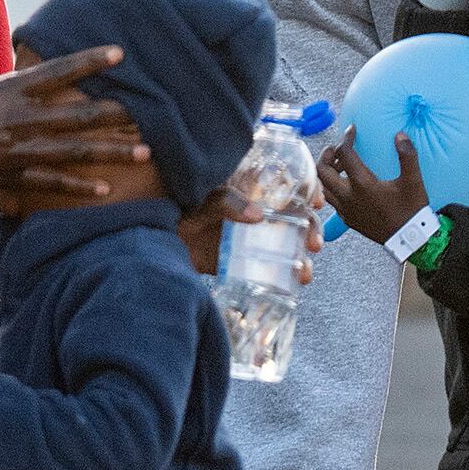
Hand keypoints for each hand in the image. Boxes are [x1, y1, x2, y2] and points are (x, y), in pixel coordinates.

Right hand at [0, 50, 144, 200]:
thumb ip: (3, 90)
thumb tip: (21, 85)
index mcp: (8, 90)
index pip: (57, 71)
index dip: (89, 61)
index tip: (119, 54)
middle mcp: (18, 118)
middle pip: (77, 115)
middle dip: (116, 115)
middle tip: (149, 113)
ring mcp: (15, 150)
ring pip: (73, 151)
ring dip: (111, 152)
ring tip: (144, 153)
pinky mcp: (8, 177)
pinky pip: (50, 184)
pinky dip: (78, 188)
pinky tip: (105, 191)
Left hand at [180, 188, 319, 281]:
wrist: (152, 241)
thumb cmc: (178, 209)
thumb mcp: (203, 199)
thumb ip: (227, 202)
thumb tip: (258, 215)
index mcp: (249, 190)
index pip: (286, 185)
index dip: (307, 190)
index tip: (316, 202)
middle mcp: (254, 213)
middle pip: (294, 219)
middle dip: (311, 231)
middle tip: (314, 244)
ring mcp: (248, 239)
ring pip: (285, 246)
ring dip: (301, 259)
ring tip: (304, 273)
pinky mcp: (239, 262)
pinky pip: (266, 270)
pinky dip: (282, 278)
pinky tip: (292, 284)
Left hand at [317, 130, 429, 242]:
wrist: (410, 239)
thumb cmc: (412, 210)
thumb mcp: (413, 181)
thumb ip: (407, 155)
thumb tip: (400, 135)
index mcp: (363, 185)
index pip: (345, 154)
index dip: (346, 138)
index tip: (352, 130)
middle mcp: (349, 197)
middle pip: (322, 170)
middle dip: (327, 154)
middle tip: (337, 148)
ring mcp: (345, 210)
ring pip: (322, 187)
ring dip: (326, 172)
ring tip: (340, 164)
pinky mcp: (347, 219)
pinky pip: (330, 200)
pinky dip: (331, 187)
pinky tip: (345, 183)